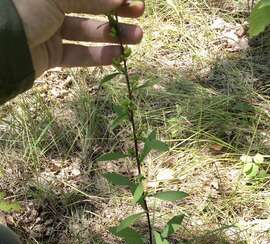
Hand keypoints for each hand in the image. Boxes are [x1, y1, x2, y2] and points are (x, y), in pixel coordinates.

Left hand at [12, 0, 143, 76]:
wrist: (1, 49)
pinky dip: (97, 56)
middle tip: (139, 14)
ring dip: (113, 36)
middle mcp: (50, 6)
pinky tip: (117, 55)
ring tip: (137, 37)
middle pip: (89, 7)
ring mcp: (50, 31)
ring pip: (87, 33)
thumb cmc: (24, 10)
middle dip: (116, 11)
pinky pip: (78, 55)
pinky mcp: (51, 55)